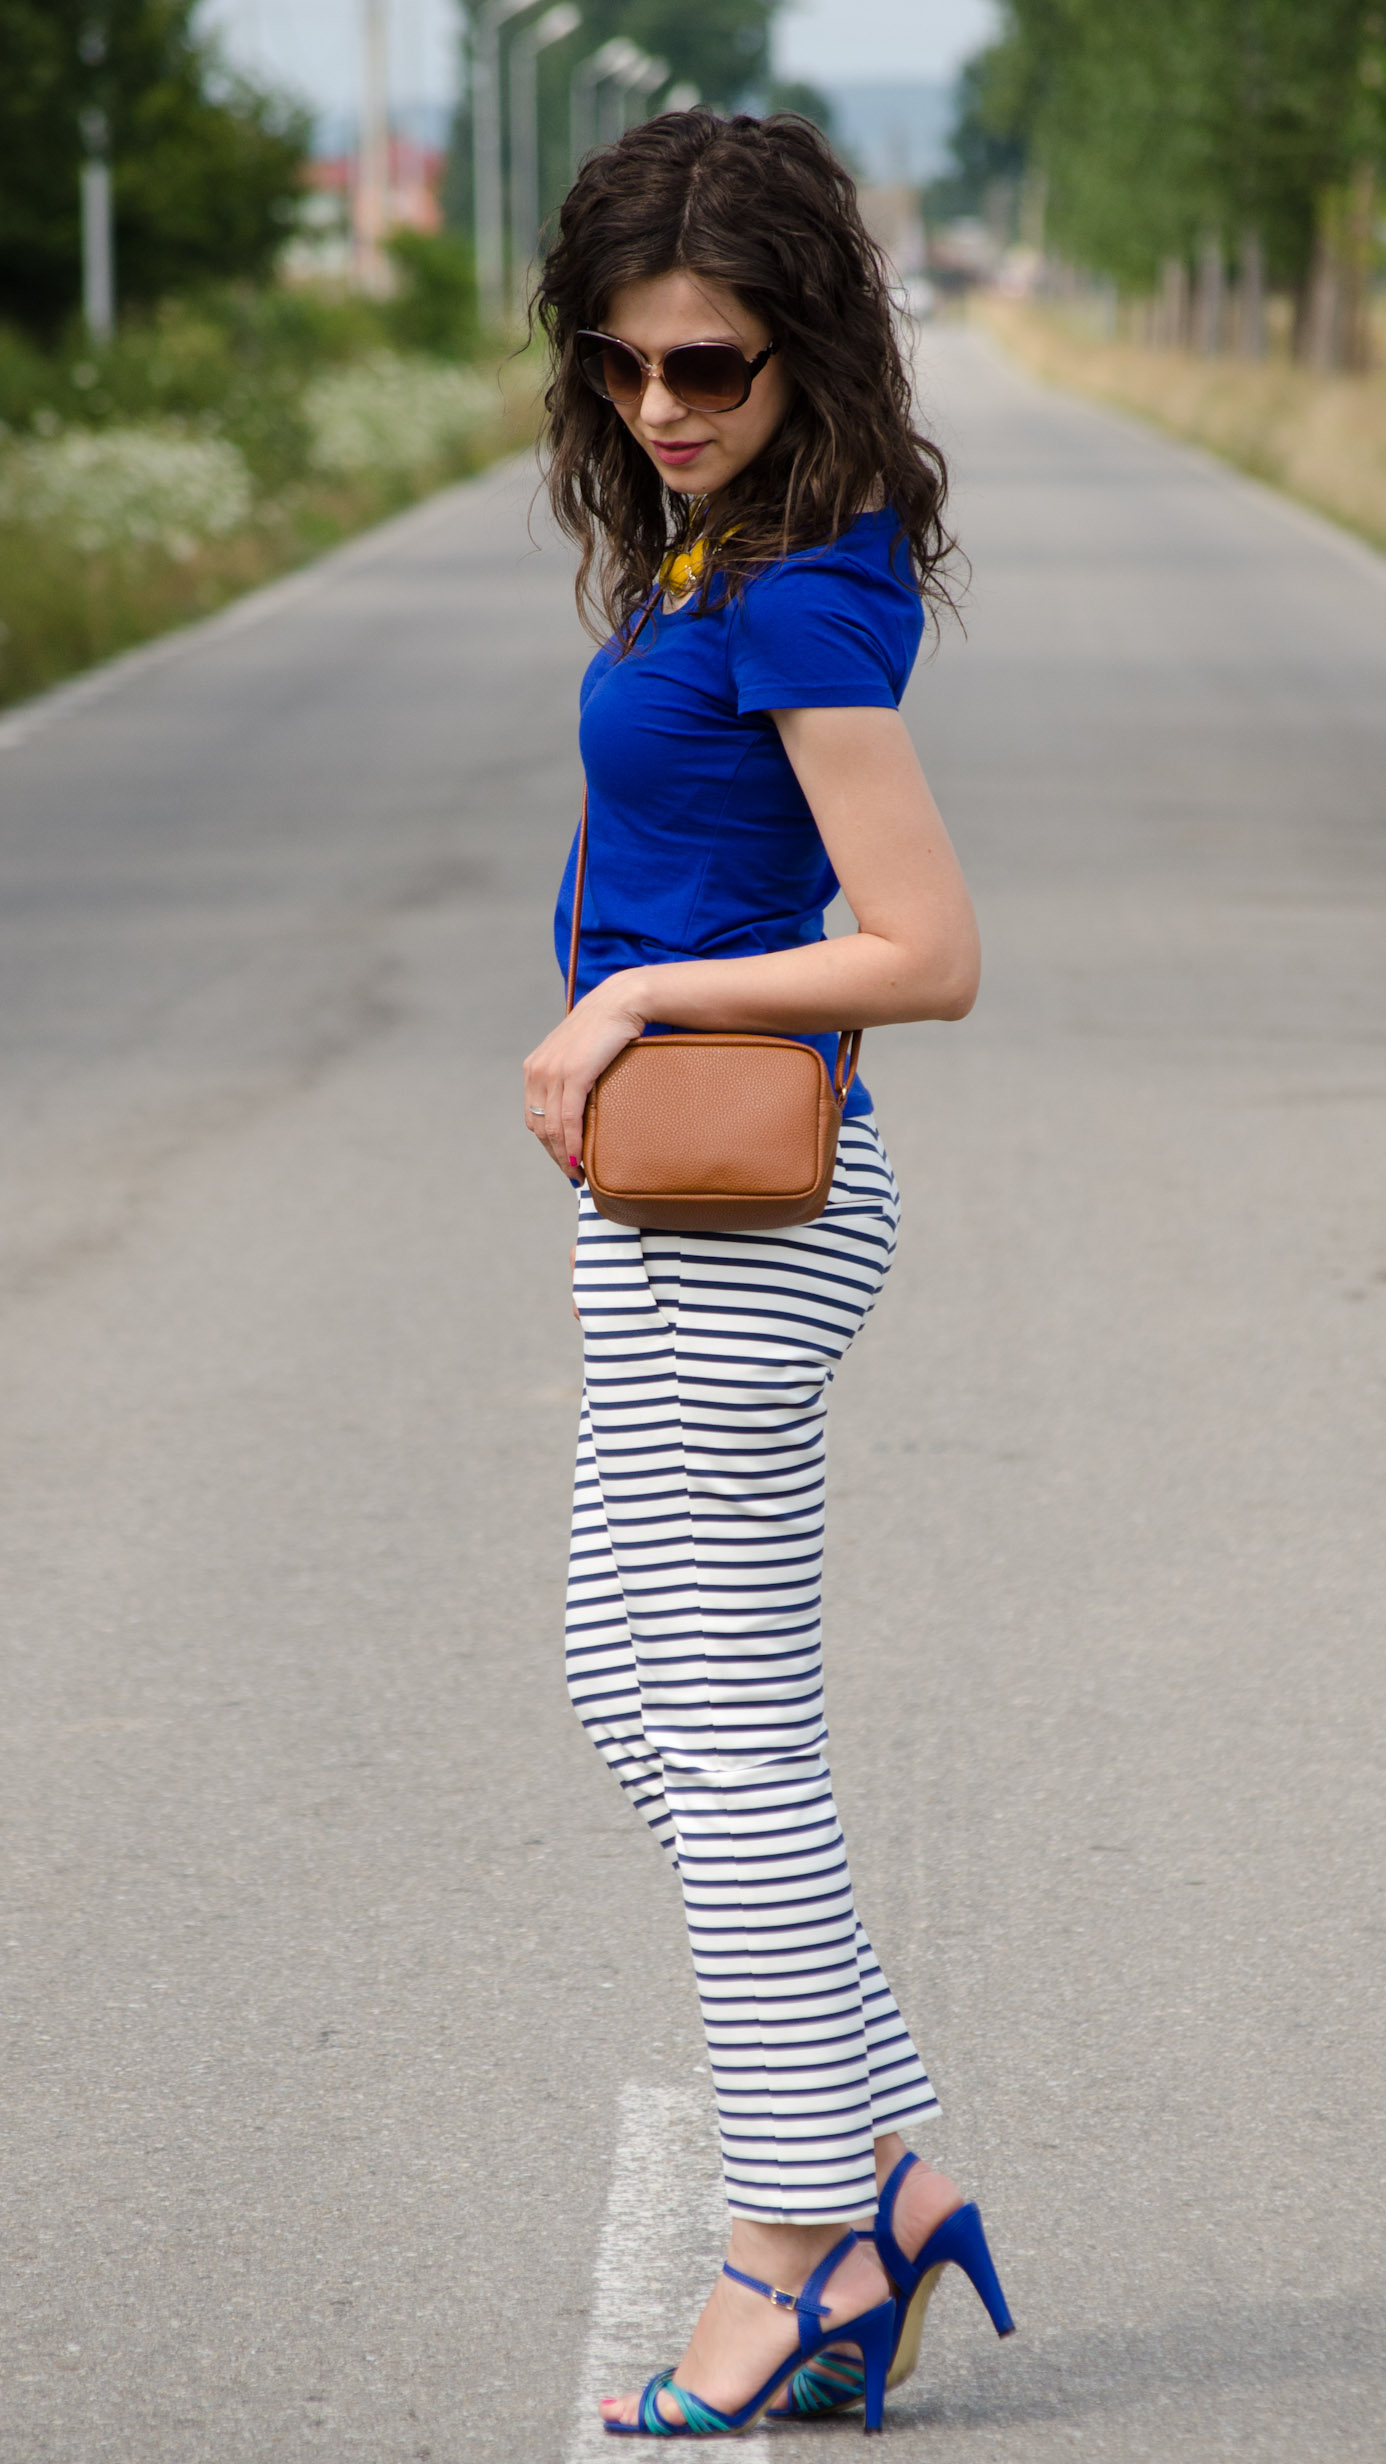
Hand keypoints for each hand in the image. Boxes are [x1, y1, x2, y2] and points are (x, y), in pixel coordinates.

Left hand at [523, 973, 648, 1177]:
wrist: (621, 1002)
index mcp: (535, 1067)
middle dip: (554, 1156)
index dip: (547, 1144)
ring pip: (552, 1128)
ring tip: (578, 1174)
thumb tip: (580, 1101)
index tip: (562, 1160)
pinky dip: (572, 1144)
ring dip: (563, 1156)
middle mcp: (537, 1070)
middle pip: (539, 1127)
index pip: (534, 1117)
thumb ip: (571, 1075)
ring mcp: (553, 1073)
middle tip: (572, 1175)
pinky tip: (579, 1159)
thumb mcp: (579, 1053)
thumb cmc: (606, 1028)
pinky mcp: (573, 1075)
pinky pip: (568, 1120)